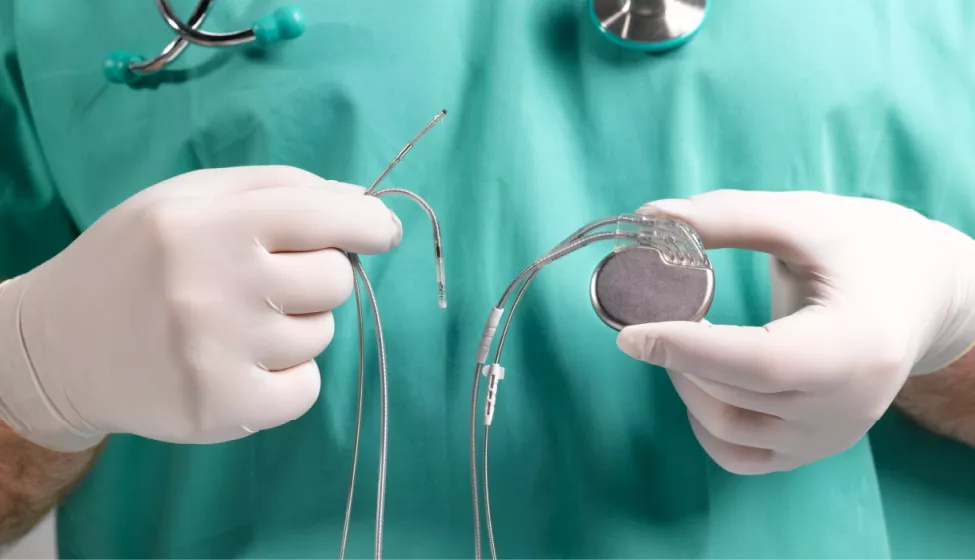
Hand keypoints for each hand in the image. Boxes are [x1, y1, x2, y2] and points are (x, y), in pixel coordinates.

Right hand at [0, 166, 401, 450]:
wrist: (60, 348)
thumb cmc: (137, 260)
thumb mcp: (188, 199)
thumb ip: (274, 188)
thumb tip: (358, 204)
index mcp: (204, 226)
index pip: (321, 216)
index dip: (367, 223)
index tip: (383, 232)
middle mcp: (211, 289)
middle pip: (333, 280)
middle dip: (318, 276)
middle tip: (272, 281)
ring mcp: (217, 356)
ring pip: (321, 334)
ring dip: (296, 326)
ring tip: (238, 323)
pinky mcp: (222, 410)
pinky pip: (308, 389)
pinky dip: (290, 377)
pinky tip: (243, 363)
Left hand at [616, 190, 974, 473]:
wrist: (923, 295)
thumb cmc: (869, 248)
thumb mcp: (806, 218)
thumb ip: (730, 216)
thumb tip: (651, 217)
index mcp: (855, 344)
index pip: (760, 363)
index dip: (689, 349)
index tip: (630, 332)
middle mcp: (847, 406)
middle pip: (732, 395)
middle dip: (676, 354)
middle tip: (653, 310)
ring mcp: (830, 436)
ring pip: (726, 428)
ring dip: (684, 383)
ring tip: (680, 336)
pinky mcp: (812, 448)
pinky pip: (739, 456)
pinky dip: (702, 423)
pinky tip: (700, 380)